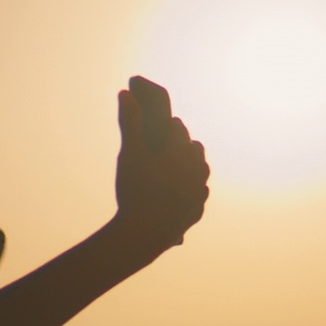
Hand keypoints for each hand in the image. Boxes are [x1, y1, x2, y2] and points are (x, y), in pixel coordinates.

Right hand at [113, 86, 209, 253]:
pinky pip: (198, 193)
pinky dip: (189, 189)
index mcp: (182, 149)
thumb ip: (130, 121)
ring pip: (200, 169)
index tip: (158, 127)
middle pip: (193, 146)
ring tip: (172, 168)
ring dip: (189, 165)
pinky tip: (177, 192)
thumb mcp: (129, 153)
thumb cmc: (135, 189)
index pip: (178, 127)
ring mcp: (199, 190)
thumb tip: (126, 92)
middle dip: (181, 143)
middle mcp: (197, 168)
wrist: (144, 232)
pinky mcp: (197, 209)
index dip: (166, 125)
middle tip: (164, 146)